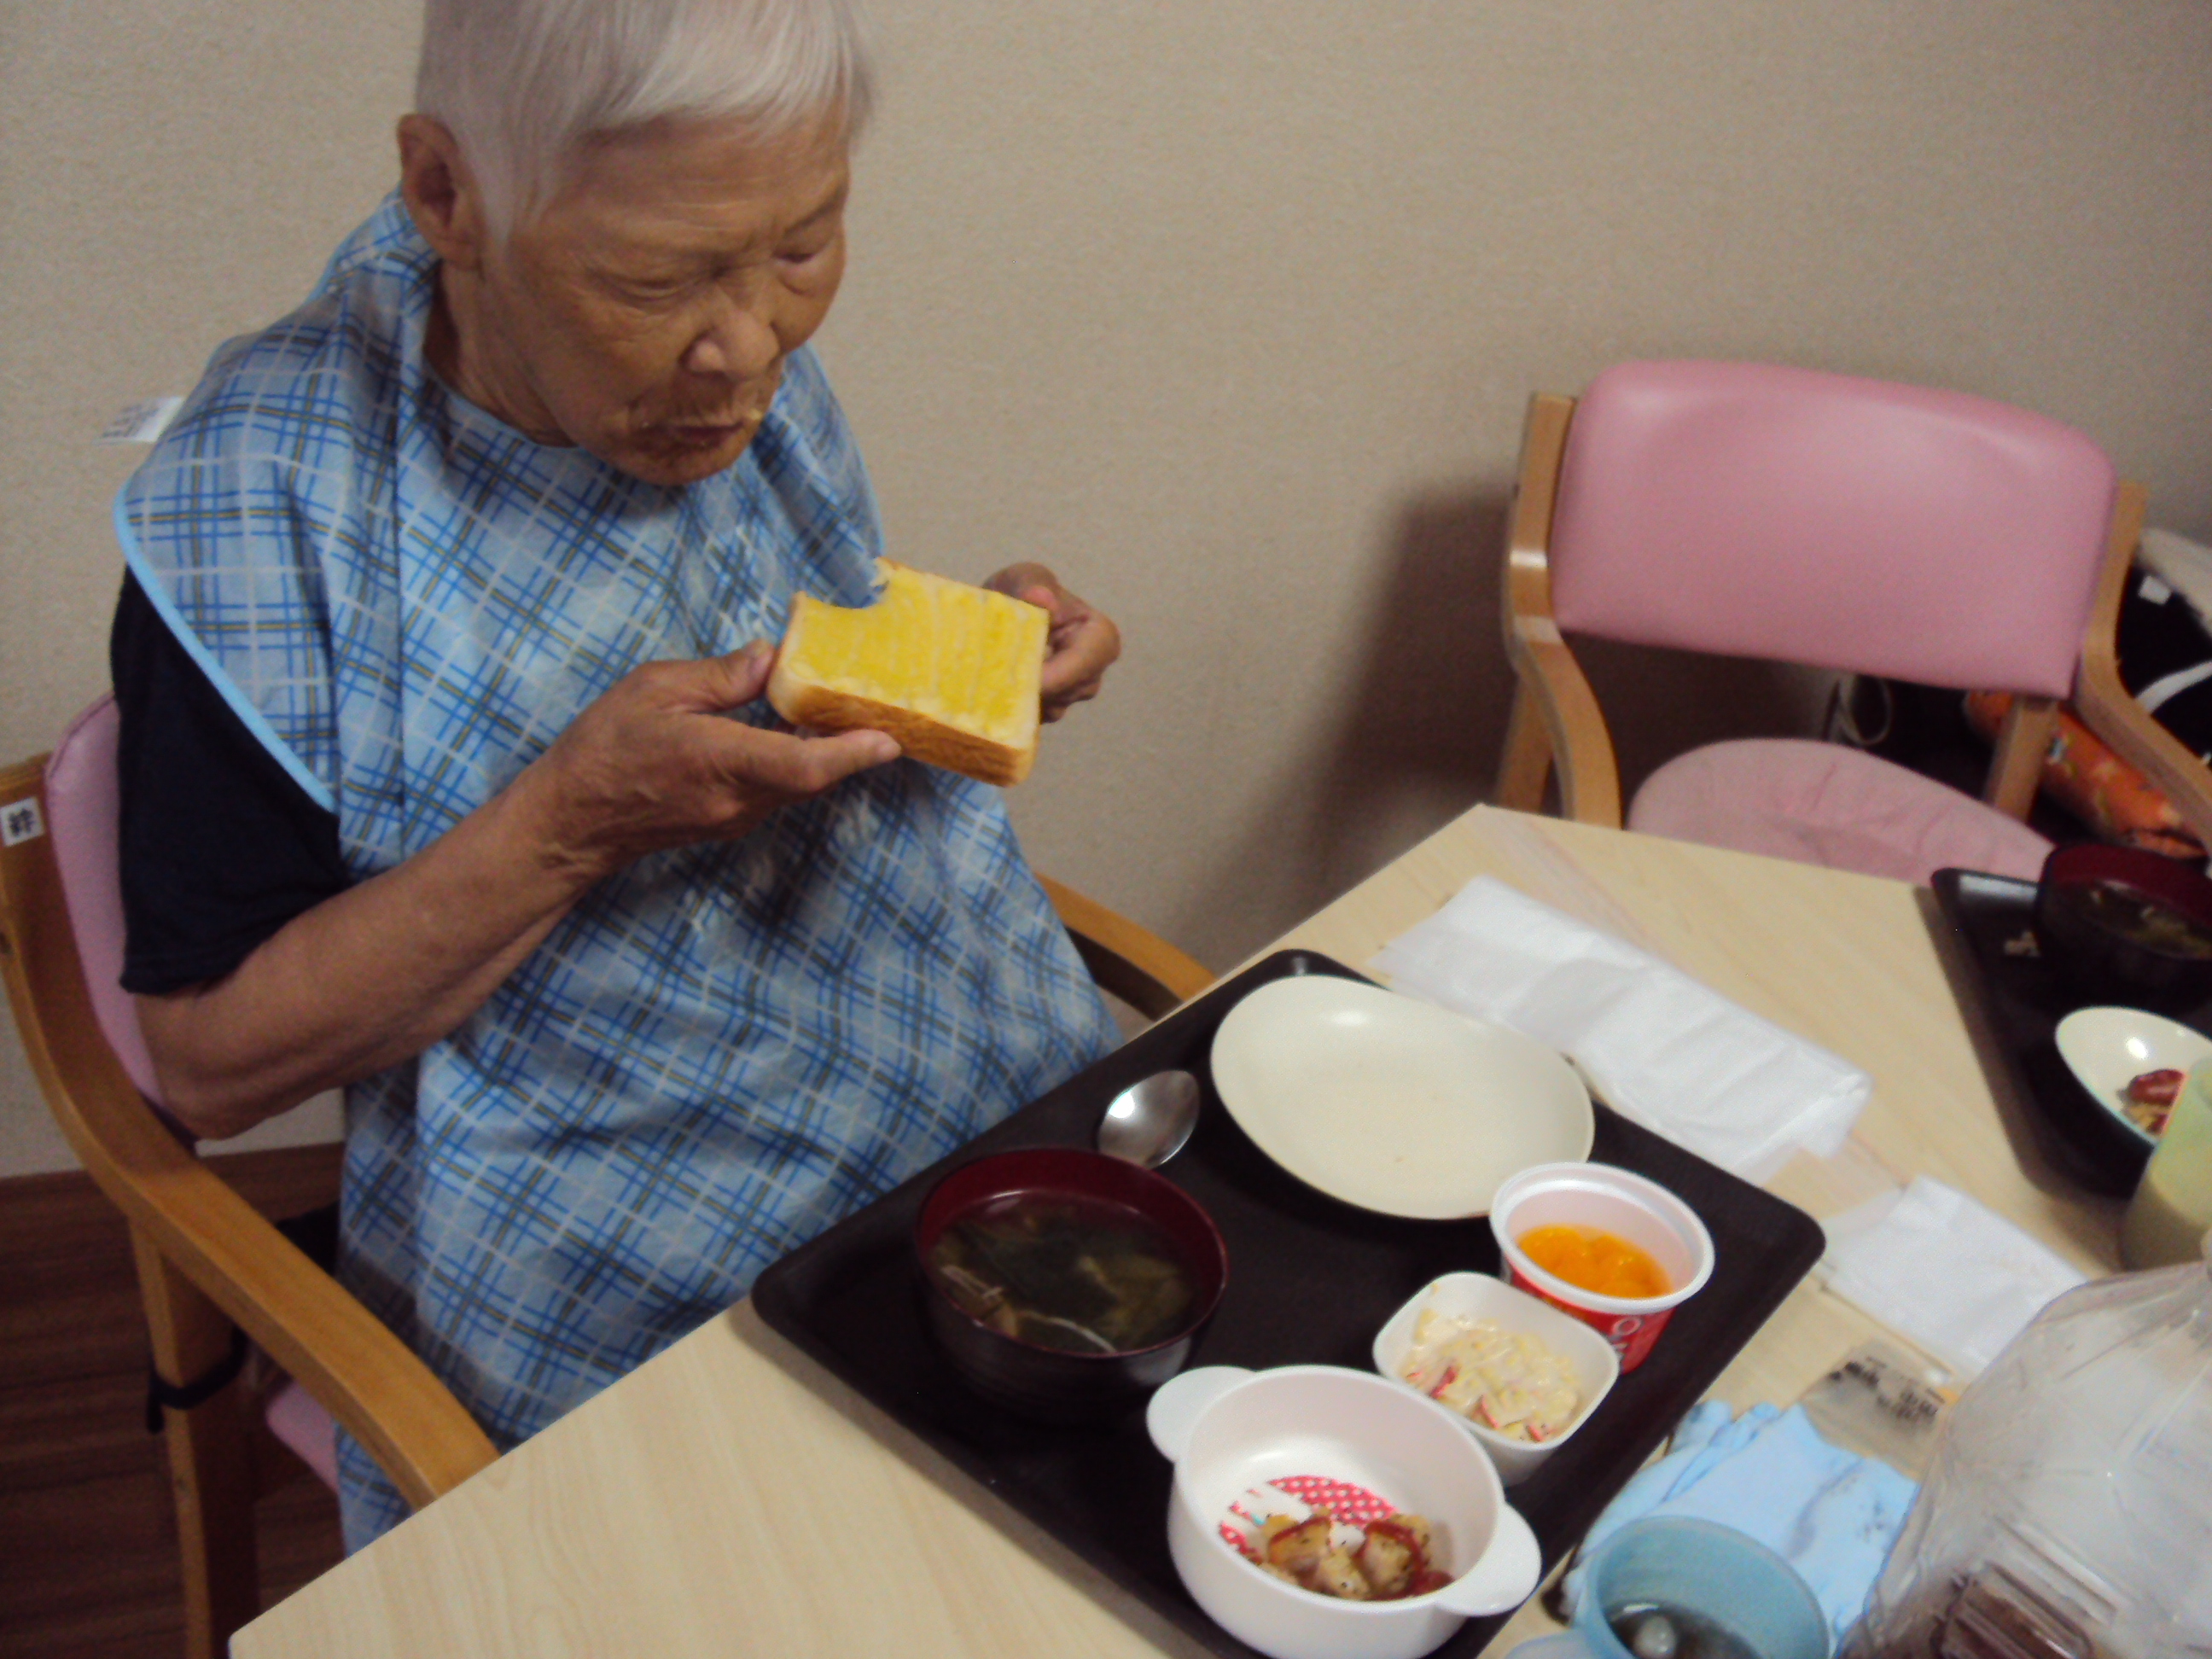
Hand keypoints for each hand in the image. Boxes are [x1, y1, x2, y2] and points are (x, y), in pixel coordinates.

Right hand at [520, 643, 899, 878]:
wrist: (569, 822)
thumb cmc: (602, 750)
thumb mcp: (655, 689)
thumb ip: (720, 677)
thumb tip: (770, 658)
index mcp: (720, 760)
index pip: (803, 765)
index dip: (851, 753)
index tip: (889, 738)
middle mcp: (737, 799)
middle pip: (814, 776)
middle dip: (852, 744)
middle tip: (882, 706)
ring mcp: (734, 818)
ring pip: (799, 785)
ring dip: (826, 753)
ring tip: (848, 711)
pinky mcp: (728, 823)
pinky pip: (778, 791)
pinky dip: (797, 763)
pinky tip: (799, 732)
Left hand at [984, 563, 1120, 722]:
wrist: (1001, 616)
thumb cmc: (1020, 592)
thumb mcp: (1024, 578)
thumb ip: (1032, 584)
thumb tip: (1042, 599)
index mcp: (1099, 636)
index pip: (1086, 661)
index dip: (1057, 674)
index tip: (1024, 677)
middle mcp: (1093, 672)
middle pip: (1068, 691)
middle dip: (1033, 687)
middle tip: (995, 677)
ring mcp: (1071, 695)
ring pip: (1049, 708)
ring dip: (1019, 696)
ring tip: (990, 677)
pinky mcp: (1048, 709)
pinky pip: (1034, 718)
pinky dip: (1012, 706)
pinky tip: (992, 688)